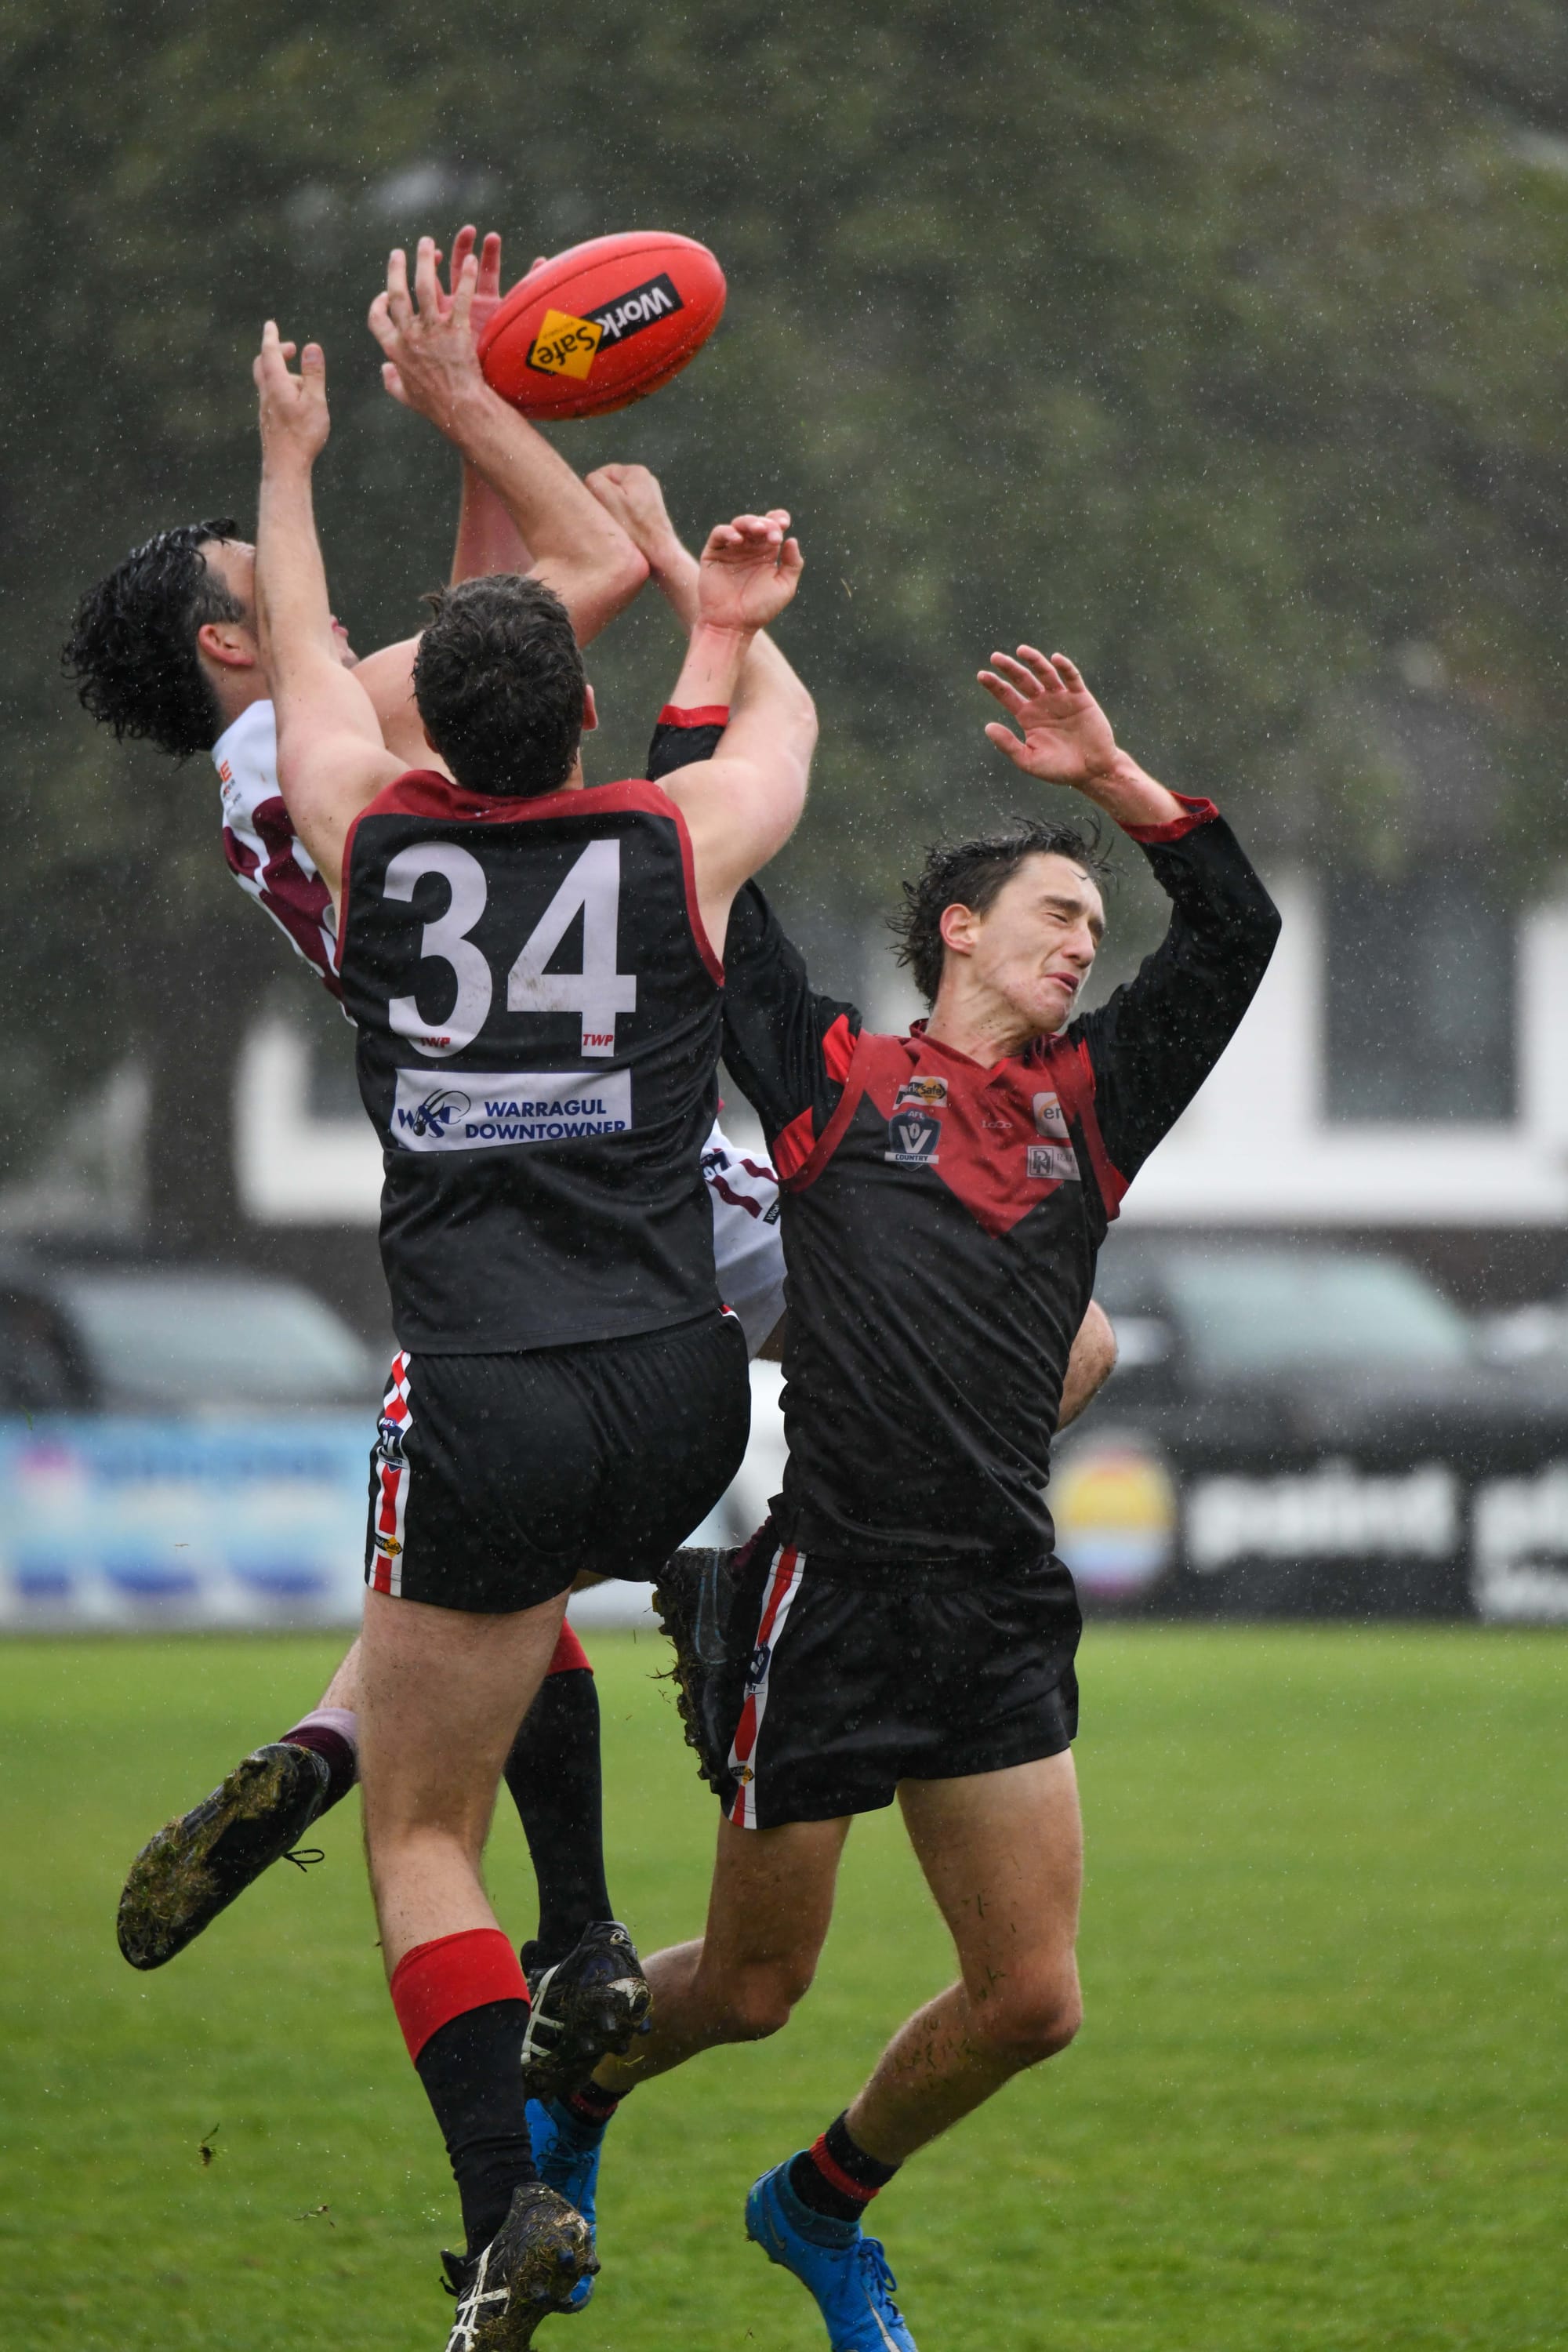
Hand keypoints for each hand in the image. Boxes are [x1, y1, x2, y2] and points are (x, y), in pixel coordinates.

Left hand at [253, 321, 329, 469]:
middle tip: (290, 350)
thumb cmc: (303, 435)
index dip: (271, 337)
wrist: (285, 467)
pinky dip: (283, 390)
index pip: (270, 353)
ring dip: (284, 375)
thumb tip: (312, 347)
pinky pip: (273, 397)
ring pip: (269, 382)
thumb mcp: (315, 401)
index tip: (271, 324)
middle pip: (263, 365)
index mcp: (277, 385)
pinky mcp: (268, 421)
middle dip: (274, 353)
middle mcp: (266, 394)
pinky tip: (298, 404)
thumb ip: (313, 374)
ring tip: (306, 385)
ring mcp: (265, 408)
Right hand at [368, 236, 486, 433]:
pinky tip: (471, 260)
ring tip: (427, 243)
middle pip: (398, 294)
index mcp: (394, 349)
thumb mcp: (406, 396)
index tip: (383, 294)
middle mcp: (410, 335)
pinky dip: (467, 277)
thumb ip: (392, 381)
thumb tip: (384, 370)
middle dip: (396, 269)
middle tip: (399, 253)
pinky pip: (461, 297)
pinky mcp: (457, 329)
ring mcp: (433, 330)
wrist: (459, 409)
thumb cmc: (434, 406)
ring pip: (425, 286)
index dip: (378, 304)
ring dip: (425, 261)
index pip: (377, 319)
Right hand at [585, 463, 686, 572]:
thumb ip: (594, 481)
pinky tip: (626, 530)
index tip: (598, 508)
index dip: (595, 491)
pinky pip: (630, 510)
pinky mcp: (652, 512)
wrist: (660, 553)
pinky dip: (625, 519)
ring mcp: (651, 496)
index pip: (602, 474)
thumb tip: (591, 481)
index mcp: (637, 472)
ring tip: (617, 525)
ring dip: (614, 511)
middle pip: (612, 486)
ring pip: (620, 499)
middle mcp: (647, 480)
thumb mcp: (606, 498)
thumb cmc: (633, 527)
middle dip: (606, 500)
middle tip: (607, 517)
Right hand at [695, 511, 803, 633]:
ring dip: (750, 522)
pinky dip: (728, 532)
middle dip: (767, 524)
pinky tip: (738, 540)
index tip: (785, 524)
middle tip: (773, 536)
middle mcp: (749, 548)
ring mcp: (731, 549)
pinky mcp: (713, 553)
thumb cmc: (759, 610)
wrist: (733, 625)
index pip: (773, 527)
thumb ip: (793, 564)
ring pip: (739, 524)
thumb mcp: (784, 587)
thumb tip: (792, 539)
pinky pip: (719, 534)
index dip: (779, 519)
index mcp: (766, 553)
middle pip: (758, 523)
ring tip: (758, 530)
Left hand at [978, 647, 1120, 790]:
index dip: (994, 685)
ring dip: (1034, 661)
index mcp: (1027, 717)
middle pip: (1023, 680)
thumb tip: (987, 727)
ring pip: (1045, 674)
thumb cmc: (1058, 769)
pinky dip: (1064, 667)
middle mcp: (1042, 704)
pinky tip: (1055, 658)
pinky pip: (1072, 678)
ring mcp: (1061, 698)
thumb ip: (1008, 744)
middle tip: (995, 657)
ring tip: (1021, 650)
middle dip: (1009, 668)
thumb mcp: (1028, 760)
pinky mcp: (1081, 698)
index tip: (981, 675)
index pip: (1007, 695)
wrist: (1091, 772)